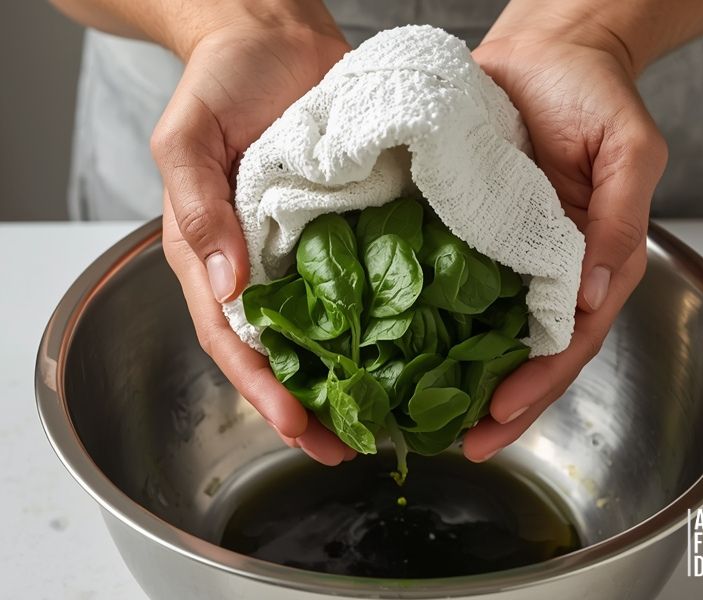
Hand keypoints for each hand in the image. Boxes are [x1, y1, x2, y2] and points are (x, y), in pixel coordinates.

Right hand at [153, 4, 356, 464]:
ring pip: (325, 329)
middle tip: (345, 449)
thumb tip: (224, 286)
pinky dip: (380, 323)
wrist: (278, 39)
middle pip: (281, 351)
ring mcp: (307, 250)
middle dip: (308, 406)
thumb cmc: (225, 82)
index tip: (295, 426)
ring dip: (348, 379)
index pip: (232, 337)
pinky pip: (363, 283)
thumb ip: (198, 209)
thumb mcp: (189, 138)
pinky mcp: (348, 229)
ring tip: (380, 422)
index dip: (260, 388)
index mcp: (213, 252)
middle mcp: (261, 263)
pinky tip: (408, 351)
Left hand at [462, 16, 667, 460]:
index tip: (501, 416)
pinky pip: (445, 282)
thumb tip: (594, 292)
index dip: (538, 384)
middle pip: (525, 352)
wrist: (543, 53)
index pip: (568, 339)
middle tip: (462, 445)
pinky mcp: (461, 231)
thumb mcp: (627, 153)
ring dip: (460, 377)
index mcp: (587, 262)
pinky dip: (429, 320)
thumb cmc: (592, 95)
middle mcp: (542, 269)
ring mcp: (500, 254)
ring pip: (483, 330)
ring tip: (427, 418)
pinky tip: (403, 347)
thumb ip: (617, 224)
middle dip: (499, 404)